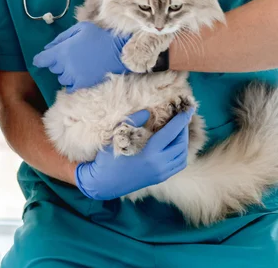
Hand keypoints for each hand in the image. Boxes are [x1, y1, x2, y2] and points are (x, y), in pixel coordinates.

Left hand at [33, 22, 129, 92]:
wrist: (117, 50)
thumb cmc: (98, 36)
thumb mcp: (79, 29)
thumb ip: (61, 38)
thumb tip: (47, 48)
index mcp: (62, 50)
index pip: (42, 59)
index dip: (40, 60)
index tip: (42, 60)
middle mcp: (65, 65)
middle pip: (53, 69)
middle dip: (57, 63)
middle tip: (69, 57)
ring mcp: (73, 76)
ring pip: (61, 78)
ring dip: (65, 73)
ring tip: (76, 67)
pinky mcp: (82, 84)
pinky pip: (70, 88)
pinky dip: (72, 83)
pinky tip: (78, 77)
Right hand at [75, 108, 192, 199]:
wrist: (103, 183)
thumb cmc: (108, 159)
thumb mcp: (118, 136)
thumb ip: (134, 121)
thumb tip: (148, 111)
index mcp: (150, 154)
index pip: (171, 133)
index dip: (181, 119)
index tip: (188, 108)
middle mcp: (160, 165)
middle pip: (180, 144)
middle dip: (184, 128)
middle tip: (183, 116)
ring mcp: (161, 174)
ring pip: (182, 155)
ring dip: (184, 140)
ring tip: (180, 128)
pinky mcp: (160, 178)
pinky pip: (178, 164)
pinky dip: (181, 152)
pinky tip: (176, 144)